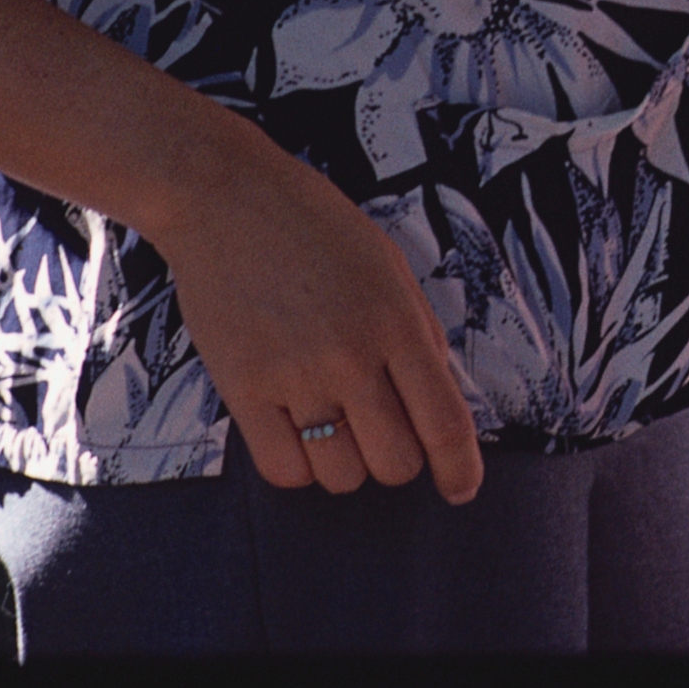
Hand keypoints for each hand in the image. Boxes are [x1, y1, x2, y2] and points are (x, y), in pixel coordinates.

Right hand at [143, 125, 485, 501]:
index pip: (445, 422)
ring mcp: (295, 377)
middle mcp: (351, 356)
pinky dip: (299, 466)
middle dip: (399, 461)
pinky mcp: (242, 390)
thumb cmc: (315, 226)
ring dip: (347, 464)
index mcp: (397, 322)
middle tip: (382, 434)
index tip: (461, 489)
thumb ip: (418, 332)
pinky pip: (284, 471)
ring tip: (335, 426)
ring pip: (342, 475)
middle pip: (395, 463)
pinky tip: (297, 434)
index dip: (461, 469)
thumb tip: (438, 400)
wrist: (226, 199)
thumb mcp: (389, 267)